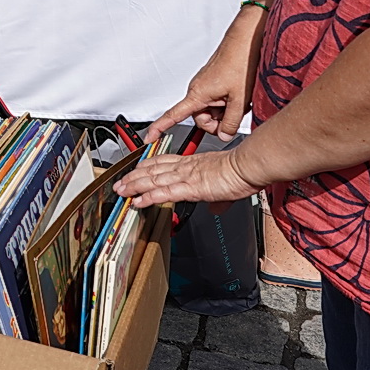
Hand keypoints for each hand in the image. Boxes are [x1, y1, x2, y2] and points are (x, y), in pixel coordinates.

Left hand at [114, 142, 262, 209]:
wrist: (248, 166)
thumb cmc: (241, 170)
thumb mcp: (225, 185)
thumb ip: (217, 197)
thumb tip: (216, 207)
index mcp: (193, 163)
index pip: (163, 162)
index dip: (147, 166)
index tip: (136, 169)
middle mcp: (185, 167)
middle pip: (153, 170)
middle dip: (134, 177)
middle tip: (121, 183)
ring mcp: (186, 176)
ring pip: (154, 180)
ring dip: (135, 186)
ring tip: (122, 192)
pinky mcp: (190, 187)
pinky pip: (164, 192)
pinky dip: (149, 197)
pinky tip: (138, 201)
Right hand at [146, 4, 266, 142]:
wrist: (245, 42)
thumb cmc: (240, 63)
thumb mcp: (240, 100)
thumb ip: (231, 123)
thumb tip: (224, 135)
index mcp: (197, 94)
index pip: (172, 116)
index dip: (159, 128)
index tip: (149, 139)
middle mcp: (197, 89)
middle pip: (202, 119)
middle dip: (218, 122)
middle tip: (234, 113)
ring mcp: (205, 86)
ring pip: (212, 110)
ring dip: (225, 111)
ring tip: (240, 100)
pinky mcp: (213, 82)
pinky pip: (217, 100)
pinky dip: (228, 103)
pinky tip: (239, 95)